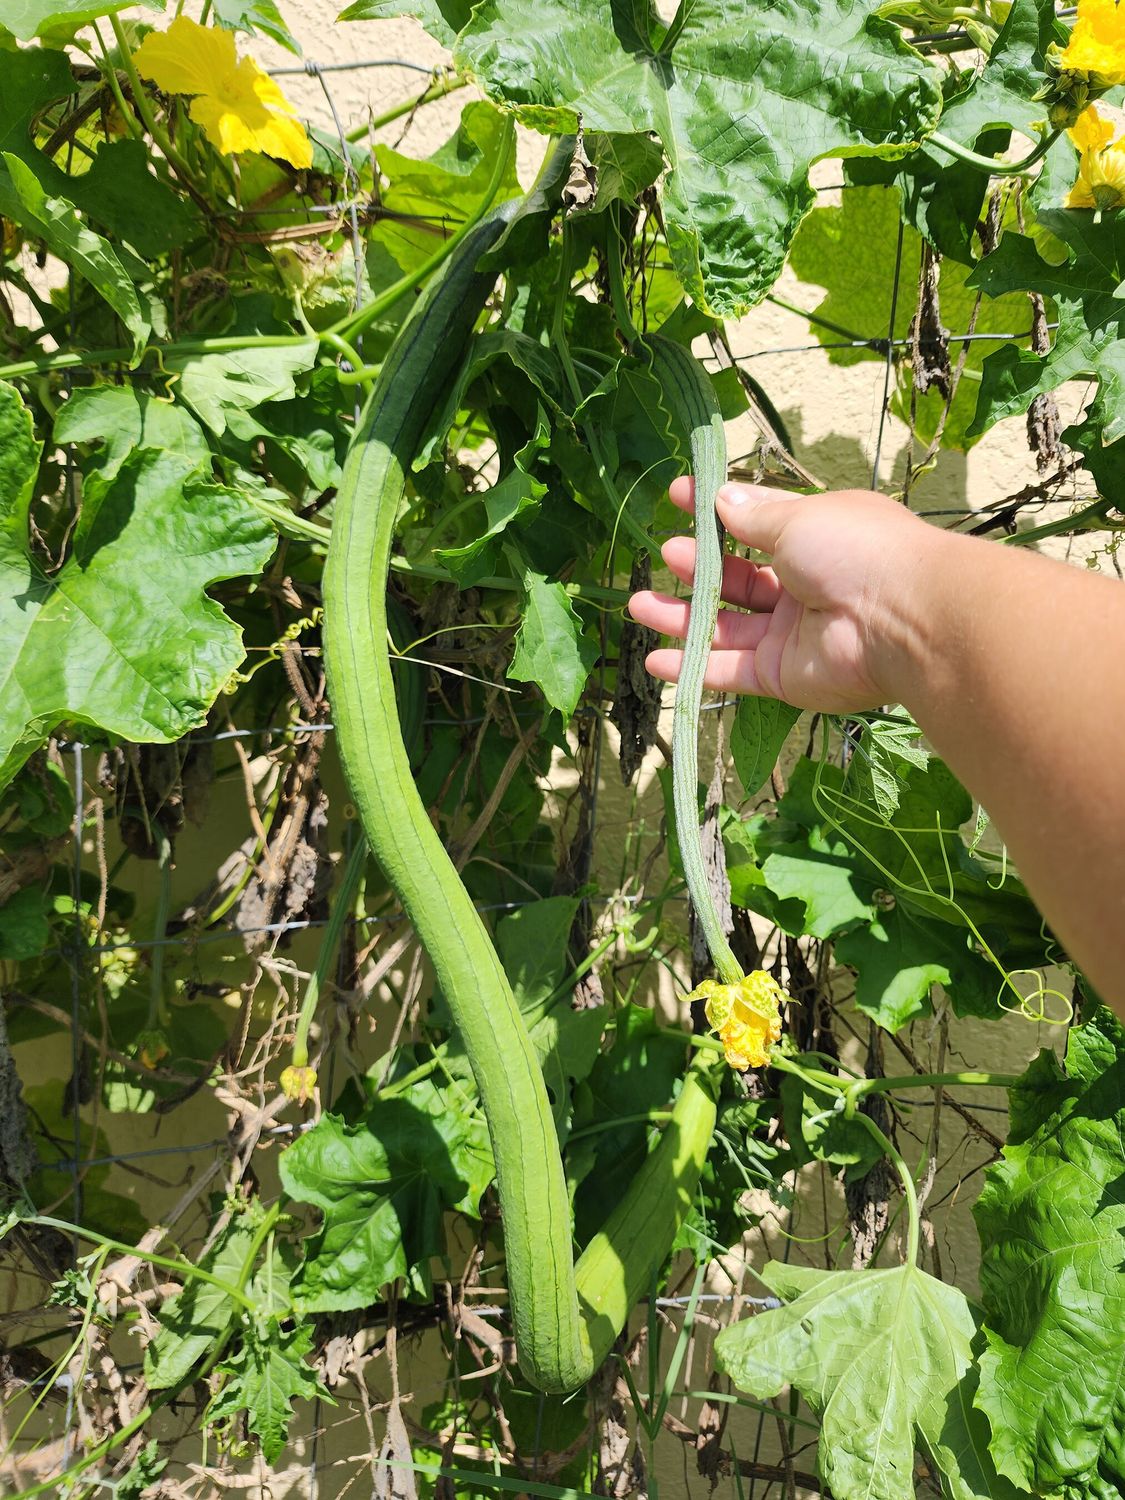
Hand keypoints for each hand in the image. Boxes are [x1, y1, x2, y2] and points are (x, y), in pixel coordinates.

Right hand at [629, 480, 941, 713]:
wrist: (903, 621)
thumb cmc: (858, 551)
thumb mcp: (799, 519)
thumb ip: (753, 516)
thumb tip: (720, 497)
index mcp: (816, 538)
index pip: (756, 522)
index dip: (717, 511)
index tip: (677, 497)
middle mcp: (804, 585)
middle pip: (737, 579)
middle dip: (698, 566)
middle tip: (665, 553)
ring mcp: (792, 634)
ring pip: (725, 627)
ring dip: (681, 618)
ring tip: (638, 606)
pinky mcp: (782, 676)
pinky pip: (730, 671)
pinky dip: (692, 667)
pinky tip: (655, 659)